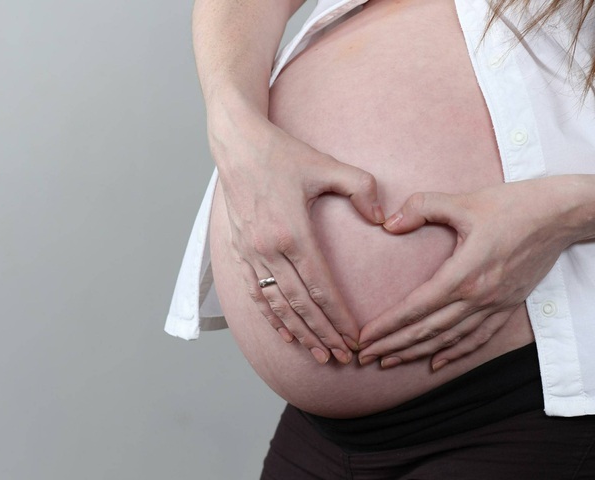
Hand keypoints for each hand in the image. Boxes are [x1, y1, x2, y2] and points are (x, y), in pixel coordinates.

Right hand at [215, 118, 384, 363]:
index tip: (355, 339)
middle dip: (323, 334)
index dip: (339, 318)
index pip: (321, 288)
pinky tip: (285, 333)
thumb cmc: (282, 154)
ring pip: (277, 305)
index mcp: (292, 233)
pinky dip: (271, 317)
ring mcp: (251, 253)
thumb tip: (383, 217)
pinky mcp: (240, 252)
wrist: (236, 145)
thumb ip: (361, 187)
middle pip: (300, 305)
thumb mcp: (326, 165)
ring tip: (318, 354)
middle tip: (342, 357)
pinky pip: (255, 293)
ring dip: (299, 332)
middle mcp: (268, 250)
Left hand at [357, 178, 580, 370]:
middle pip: (428, 330)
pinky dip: (456, 353)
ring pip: (450, 339)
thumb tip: (388, 223)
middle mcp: (479, 297)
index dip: (388, 326)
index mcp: (464, 274)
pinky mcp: (508, 305)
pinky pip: (479, 337)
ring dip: (418, 353)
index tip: (364, 337)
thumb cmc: (512, 205)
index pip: (417, 308)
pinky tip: (437, 363)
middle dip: (394, 346)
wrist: (561, 214)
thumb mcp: (463, 201)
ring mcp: (495, 305)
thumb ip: (422, 208)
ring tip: (390, 362)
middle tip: (365, 356)